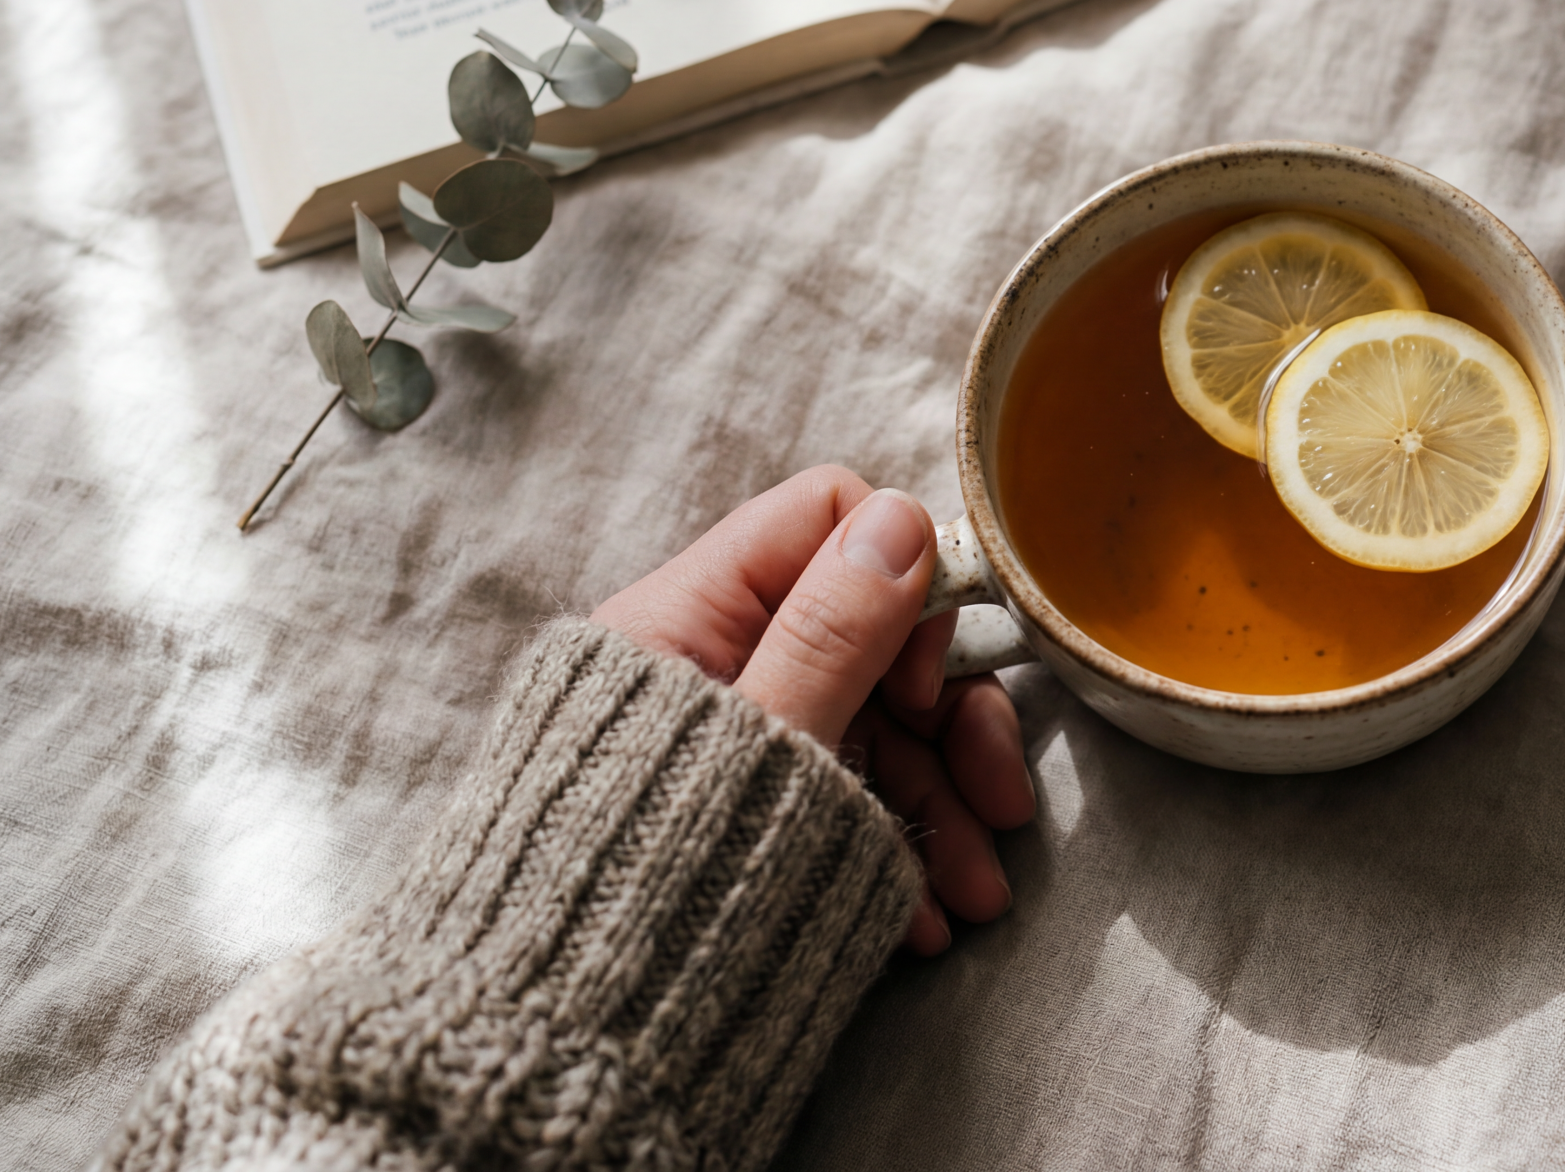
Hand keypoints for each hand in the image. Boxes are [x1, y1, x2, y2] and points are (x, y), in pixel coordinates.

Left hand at [591, 466, 1034, 953]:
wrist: (563, 1042)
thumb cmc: (650, 883)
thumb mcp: (761, 747)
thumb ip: (832, 633)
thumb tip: (899, 522)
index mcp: (690, 614)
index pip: (827, 523)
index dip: (904, 583)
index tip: (925, 685)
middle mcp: (713, 664)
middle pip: (871, 640)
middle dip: (951, 726)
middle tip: (1002, 804)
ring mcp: (736, 743)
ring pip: (872, 734)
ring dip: (945, 807)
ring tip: (979, 899)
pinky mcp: (748, 816)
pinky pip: (845, 805)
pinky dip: (899, 854)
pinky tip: (926, 918)